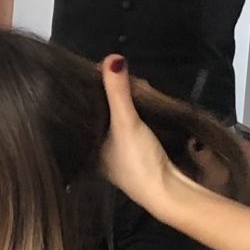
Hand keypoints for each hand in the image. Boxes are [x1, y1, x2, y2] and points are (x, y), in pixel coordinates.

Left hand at [99, 57, 196, 215]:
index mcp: (84, 146)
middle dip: (112, 94)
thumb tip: (112, 57)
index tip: (105, 71)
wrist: (167, 192)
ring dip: (126, 102)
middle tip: (126, 78)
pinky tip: (140, 104)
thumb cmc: (138, 161)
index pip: (82, 110)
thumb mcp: (126, 121)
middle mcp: (95, 151)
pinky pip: (128, 125)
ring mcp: (114, 154)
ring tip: (135, 87)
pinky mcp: (133, 155)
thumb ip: (118, 91)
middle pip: (99, 113)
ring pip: (114, 118)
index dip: (92, 89)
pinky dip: (134, 113)